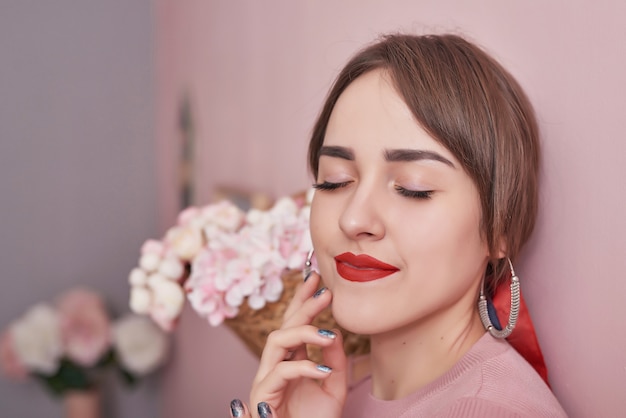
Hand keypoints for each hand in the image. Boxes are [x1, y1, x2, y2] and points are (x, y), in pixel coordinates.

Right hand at [230, 271, 346, 417]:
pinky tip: (324, 370)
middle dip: (303, 305)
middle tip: (325, 291)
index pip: (294, 323)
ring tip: (328, 334)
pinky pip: (281, 372)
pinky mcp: (263, 396)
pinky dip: (304, 367)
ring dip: (303, 331)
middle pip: (284, 325)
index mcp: (290, 361)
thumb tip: (335, 333)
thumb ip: (335, 361)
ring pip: (277, 341)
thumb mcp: (334, 388)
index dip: (303, 300)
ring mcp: (267, 379)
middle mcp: (276, 365)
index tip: (317, 280)